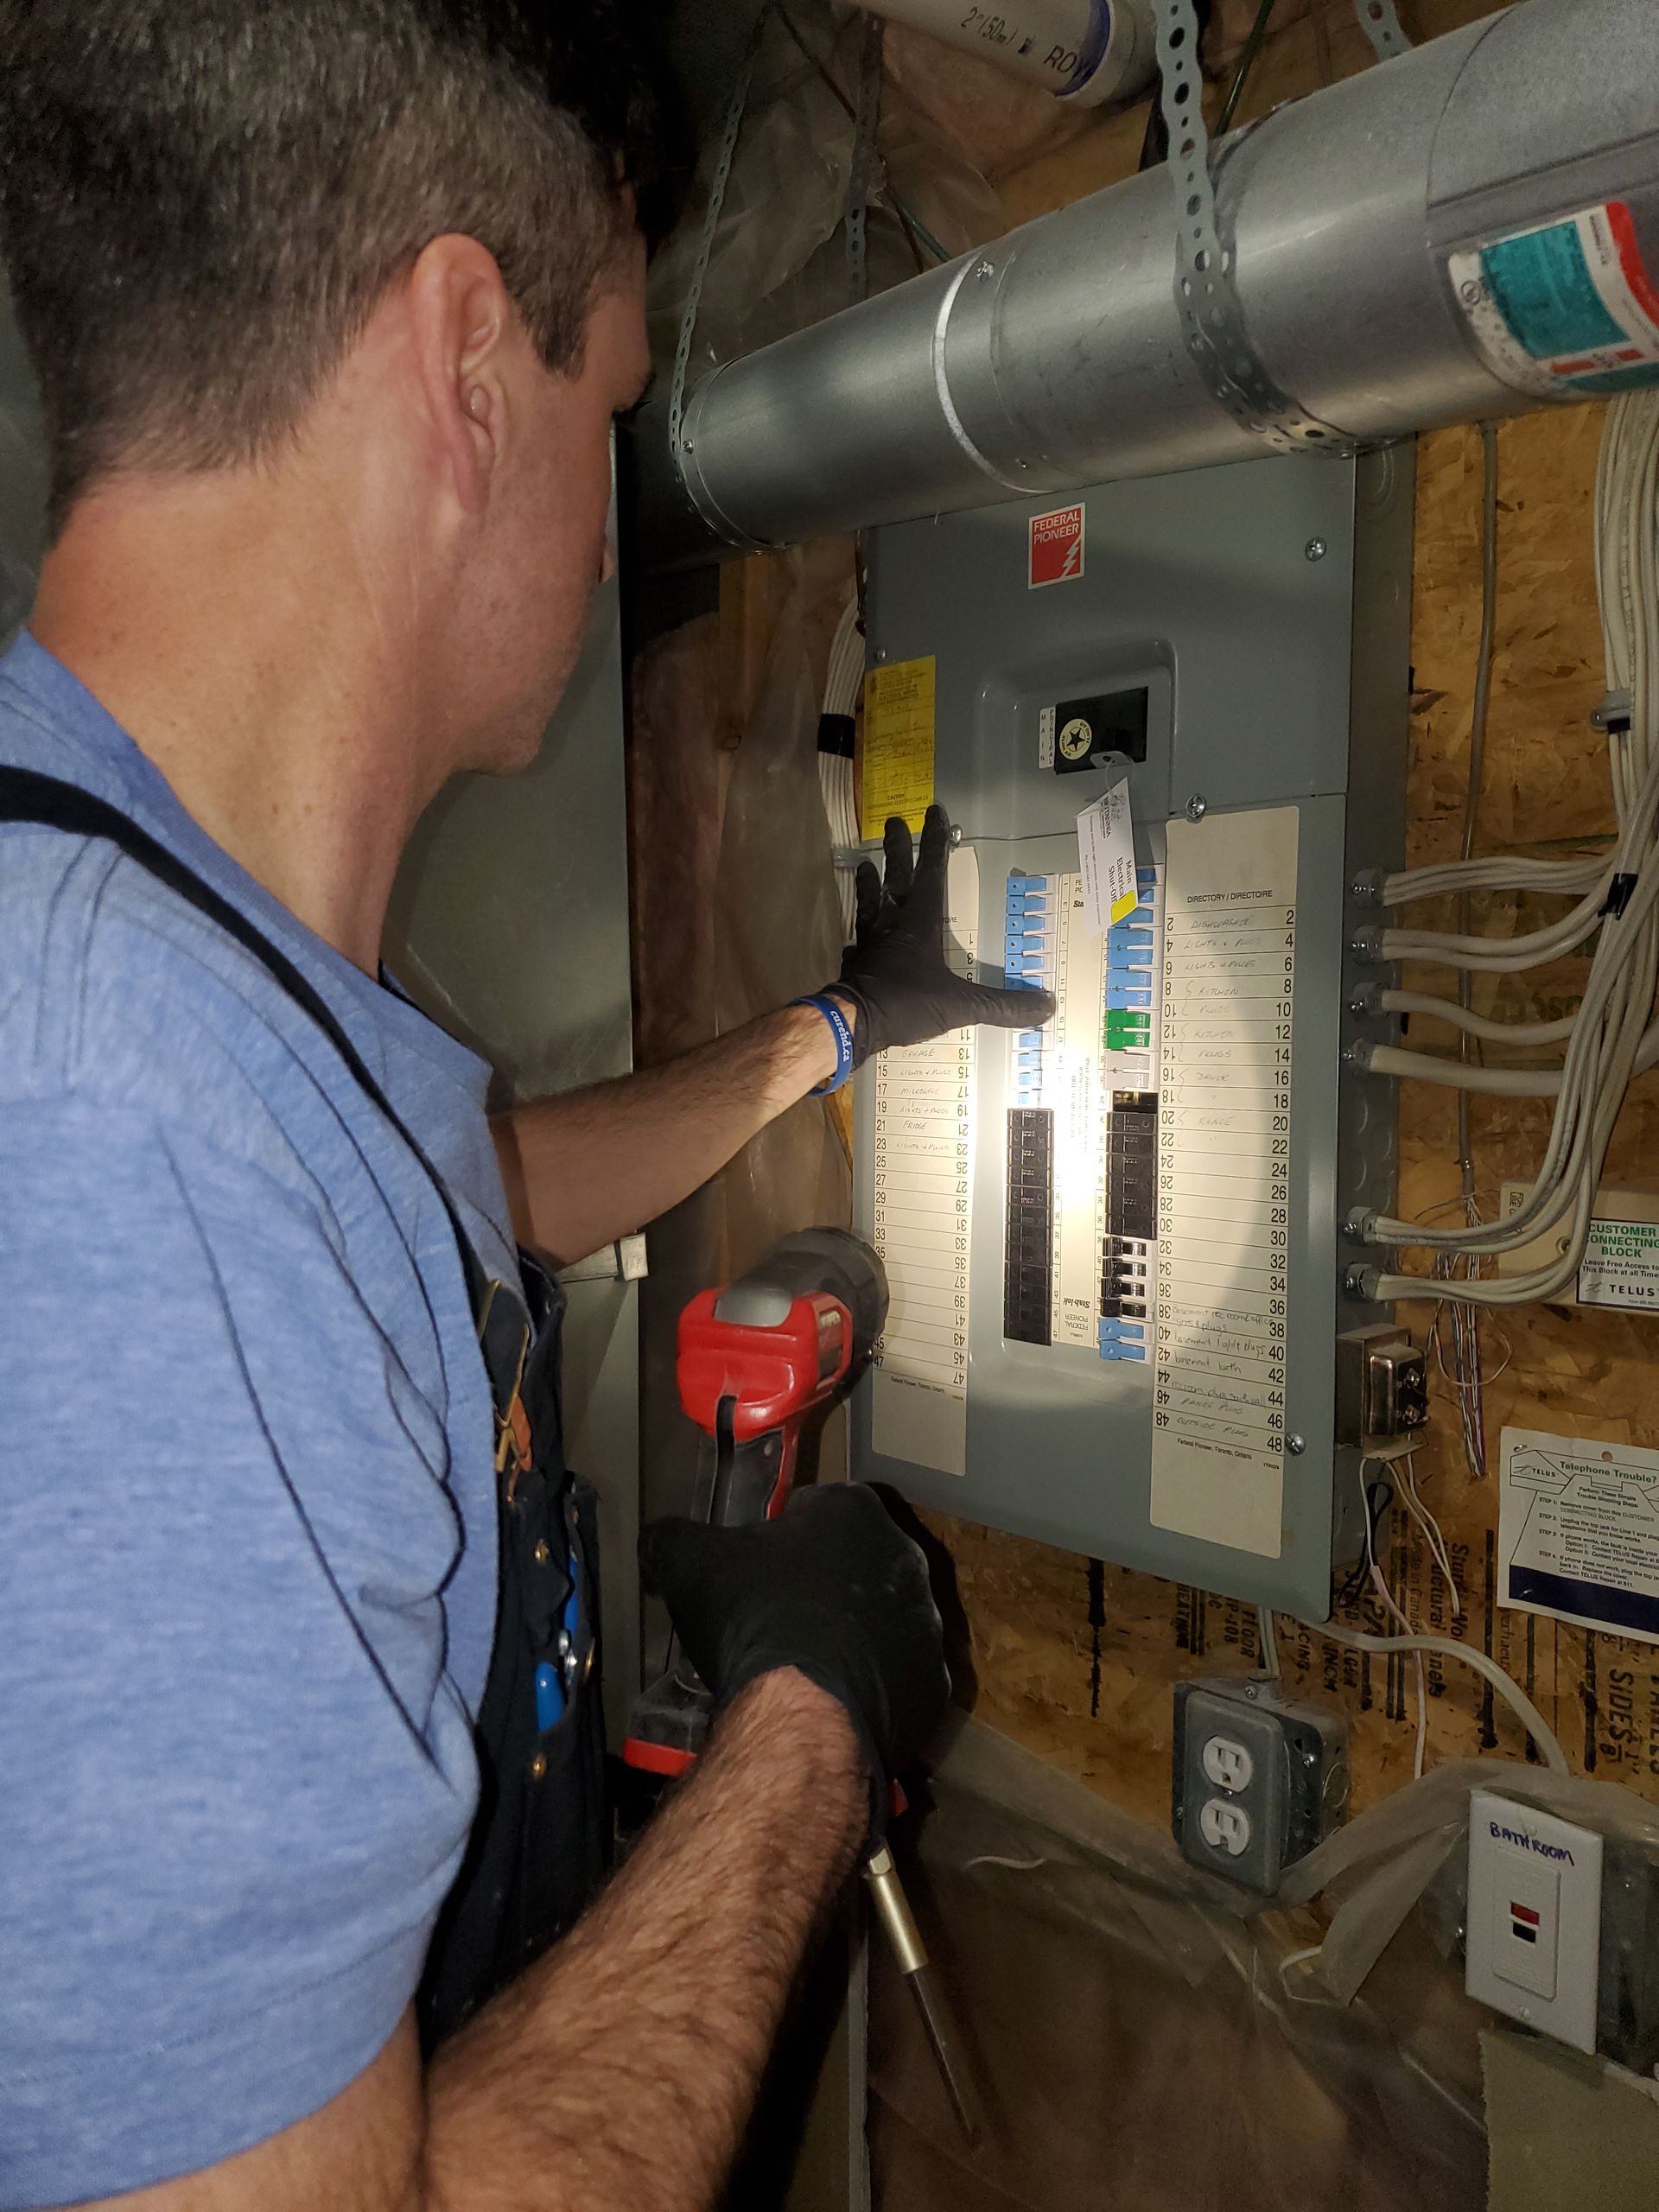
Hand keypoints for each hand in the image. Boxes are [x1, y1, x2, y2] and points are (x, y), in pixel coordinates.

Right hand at [638, 1485, 949, 1839]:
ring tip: (803, 1669)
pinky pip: (897, 1678)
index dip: (783, 1532)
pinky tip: (832, 1705)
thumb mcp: (689, 1562)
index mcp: (855, 1511)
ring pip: (881, 1622)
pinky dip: (870, 1688)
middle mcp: (905, 1559)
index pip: (817, 1506)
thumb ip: (672, 1538)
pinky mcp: (933, 1686)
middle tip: (777, 1617)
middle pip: (856, 1562)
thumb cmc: (754, 1616)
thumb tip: (657, 1540)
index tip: (755, 1564)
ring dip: (850, 1637)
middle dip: (822, 1585)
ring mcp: (926, 1626)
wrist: (808, 1716)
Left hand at [830, 805, 1054, 1066]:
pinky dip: (860, 935)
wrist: (853, 1022)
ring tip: (864, 865)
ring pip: (870, 903)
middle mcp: (892, 925)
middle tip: (894, 821)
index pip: (930, 873)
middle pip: (894, 878)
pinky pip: (858, 941)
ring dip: (869, 884)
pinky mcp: (855, 963)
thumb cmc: (905, 1001)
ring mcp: (870, 942)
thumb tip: (1047, 1006)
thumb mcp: (961, 1004)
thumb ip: (1002, 1004)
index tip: (934, 812)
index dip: (935, 843)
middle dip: (897, 849)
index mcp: (919, 923)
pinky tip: (857, 937)